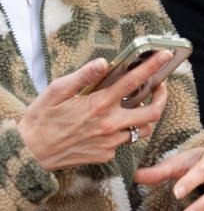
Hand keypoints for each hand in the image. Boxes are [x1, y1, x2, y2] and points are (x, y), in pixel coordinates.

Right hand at [17, 52, 170, 170]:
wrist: (29, 154)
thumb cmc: (41, 119)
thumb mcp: (56, 92)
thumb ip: (83, 77)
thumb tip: (103, 63)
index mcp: (99, 104)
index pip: (134, 82)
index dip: (153, 67)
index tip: (166, 55)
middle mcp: (110, 124)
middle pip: (153, 112)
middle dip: (162, 97)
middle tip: (159, 87)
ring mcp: (110, 142)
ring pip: (142, 130)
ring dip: (144, 117)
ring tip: (138, 106)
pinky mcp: (106, 155)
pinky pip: (124, 142)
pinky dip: (124, 132)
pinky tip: (112, 125)